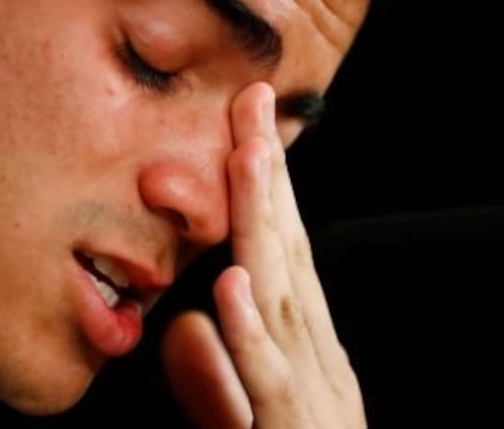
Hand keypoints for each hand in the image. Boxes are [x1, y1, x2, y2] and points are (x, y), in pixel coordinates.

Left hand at [161, 82, 364, 427]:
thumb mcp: (247, 421)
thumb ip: (216, 377)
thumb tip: (186, 318)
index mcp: (304, 355)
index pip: (283, 254)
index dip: (266, 185)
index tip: (248, 121)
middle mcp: (316, 366)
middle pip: (288, 259)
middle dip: (270, 179)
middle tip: (252, 106)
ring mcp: (310, 401)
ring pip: (283, 304)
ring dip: (265, 229)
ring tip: (248, 160)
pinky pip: (268, 388)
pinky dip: (251, 336)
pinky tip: (233, 288)